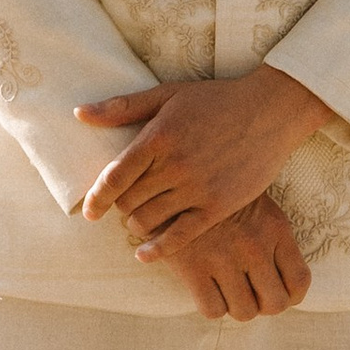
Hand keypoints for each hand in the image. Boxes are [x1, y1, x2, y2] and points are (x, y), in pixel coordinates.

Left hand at [77, 65, 333, 258]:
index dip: (97, 198)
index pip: (114, 176)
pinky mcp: (219, 206)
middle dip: (121, 207)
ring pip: (150, 219)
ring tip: (139, 221)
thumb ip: (122, 107)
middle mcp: (175, 164)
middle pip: (130, 200)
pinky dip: (159, 248)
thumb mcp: (167, 95)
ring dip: (137, 224)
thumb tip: (79, 114)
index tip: (89, 211)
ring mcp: (198, 187)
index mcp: (158, 136)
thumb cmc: (216, 100)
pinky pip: (181, 235)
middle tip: (124, 207)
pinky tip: (145, 254)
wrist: (270, 111)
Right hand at [146, 194, 312, 319]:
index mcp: (274, 228)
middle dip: (263, 305)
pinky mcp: (192, 267)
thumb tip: (280, 276)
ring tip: (225, 289)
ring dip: (235, 306)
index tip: (277, 292)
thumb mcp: (255, 202)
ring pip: (244, 312)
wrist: (167, 176)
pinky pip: (213, 310)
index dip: (290, 296)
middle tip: (249, 294)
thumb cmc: (215, 190)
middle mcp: (254, 245)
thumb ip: (270, 235)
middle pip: (275, 303)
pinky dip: (211, 306)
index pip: (299, 281)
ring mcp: (224, 258)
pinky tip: (204, 288)